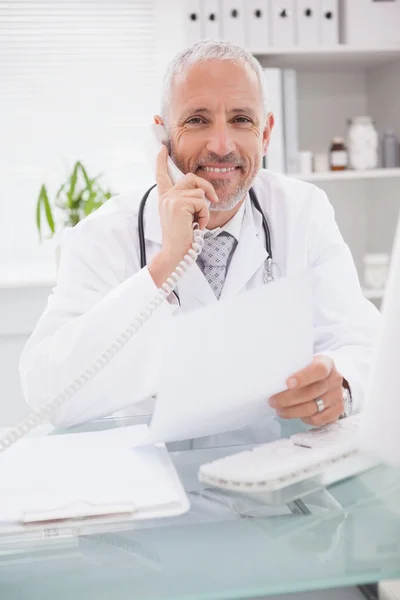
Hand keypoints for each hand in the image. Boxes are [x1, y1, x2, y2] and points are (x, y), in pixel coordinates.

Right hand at [148, 145, 218, 286]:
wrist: (176, 253)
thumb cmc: (182, 238)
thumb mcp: (184, 216)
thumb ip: (188, 202)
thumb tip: (204, 194)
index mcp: (165, 198)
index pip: (162, 175)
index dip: (161, 160)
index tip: (162, 147)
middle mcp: (166, 196)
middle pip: (192, 178)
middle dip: (207, 189)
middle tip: (212, 202)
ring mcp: (171, 199)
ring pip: (200, 193)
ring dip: (204, 211)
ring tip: (196, 224)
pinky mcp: (178, 203)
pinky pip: (202, 203)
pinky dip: (204, 216)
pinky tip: (196, 226)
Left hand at [269, 356, 344, 425]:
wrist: (327, 378)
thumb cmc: (308, 370)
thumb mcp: (303, 363)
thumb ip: (294, 369)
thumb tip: (273, 379)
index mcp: (326, 363)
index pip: (318, 370)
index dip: (303, 377)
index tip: (287, 384)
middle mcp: (334, 379)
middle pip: (311, 392)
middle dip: (288, 399)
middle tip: (273, 401)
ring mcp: (337, 396)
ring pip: (313, 407)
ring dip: (292, 411)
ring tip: (279, 410)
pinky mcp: (337, 410)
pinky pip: (319, 419)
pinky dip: (305, 419)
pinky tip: (297, 415)